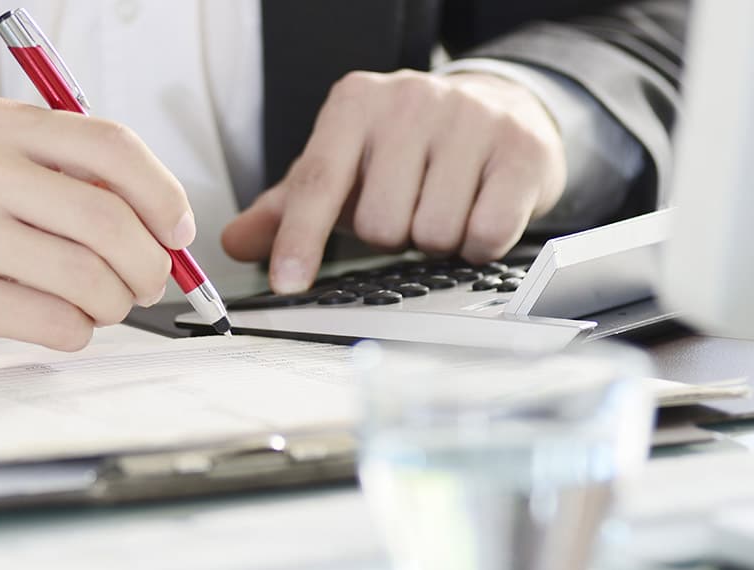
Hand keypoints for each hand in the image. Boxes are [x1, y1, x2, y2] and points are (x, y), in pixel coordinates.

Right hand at [0, 98, 193, 359]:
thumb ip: (63, 174)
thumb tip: (158, 219)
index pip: (110, 148)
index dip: (163, 194)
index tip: (178, 230)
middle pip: (107, 220)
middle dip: (149, 263)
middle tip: (149, 281)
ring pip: (86, 278)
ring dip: (114, 303)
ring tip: (103, 305)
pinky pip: (54, 322)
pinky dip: (78, 331)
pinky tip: (63, 323)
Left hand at [222, 70, 565, 293]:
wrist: (500, 113)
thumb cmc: (408, 150)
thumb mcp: (344, 169)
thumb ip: (288, 208)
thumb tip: (235, 242)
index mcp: (355, 103)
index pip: (317, 183)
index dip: (300, 240)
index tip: (287, 284)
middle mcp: (410, 100)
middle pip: (379, 223)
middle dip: (391, 235)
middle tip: (406, 210)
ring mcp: (470, 120)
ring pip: (433, 232)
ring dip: (435, 240)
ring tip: (443, 205)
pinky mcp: (519, 149)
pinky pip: (486, 233)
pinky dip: (478, 243)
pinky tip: (476, 213)